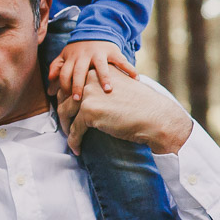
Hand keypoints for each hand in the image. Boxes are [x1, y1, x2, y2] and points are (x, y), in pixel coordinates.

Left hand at [47, 40, 137, 99]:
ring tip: (108, 90)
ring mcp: (100, 53)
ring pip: (101, 66)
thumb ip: (56, 67)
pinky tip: (135, 79)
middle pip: (80, 71)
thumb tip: (49, 83)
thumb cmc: (79, 50)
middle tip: (80, 99)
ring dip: (104, 77)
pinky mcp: (113, 51)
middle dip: (78, 85)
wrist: (96, 31)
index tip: (68, 98)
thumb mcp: (65, 56)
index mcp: (71, 58)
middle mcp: (84, 55)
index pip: (65, 73)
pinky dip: (129, 69)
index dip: (64, 85)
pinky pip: (121, 60)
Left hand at [56, 70, 192, 154]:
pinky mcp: (89, 112)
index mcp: (96, 71)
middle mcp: (89, 79)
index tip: (66, 111)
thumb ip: (99, 87)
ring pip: (64, 113)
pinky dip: (74, 141)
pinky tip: (77, 149)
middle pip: (63, 97)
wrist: (156, 117)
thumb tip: (80, 98)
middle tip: (66, 126)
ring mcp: (88, 95)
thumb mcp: (117, 87)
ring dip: (66, 128)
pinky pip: (74, 130)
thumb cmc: (141, 105)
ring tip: (70, 138)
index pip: (71, 84)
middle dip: (62, 114)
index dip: (65, 99)